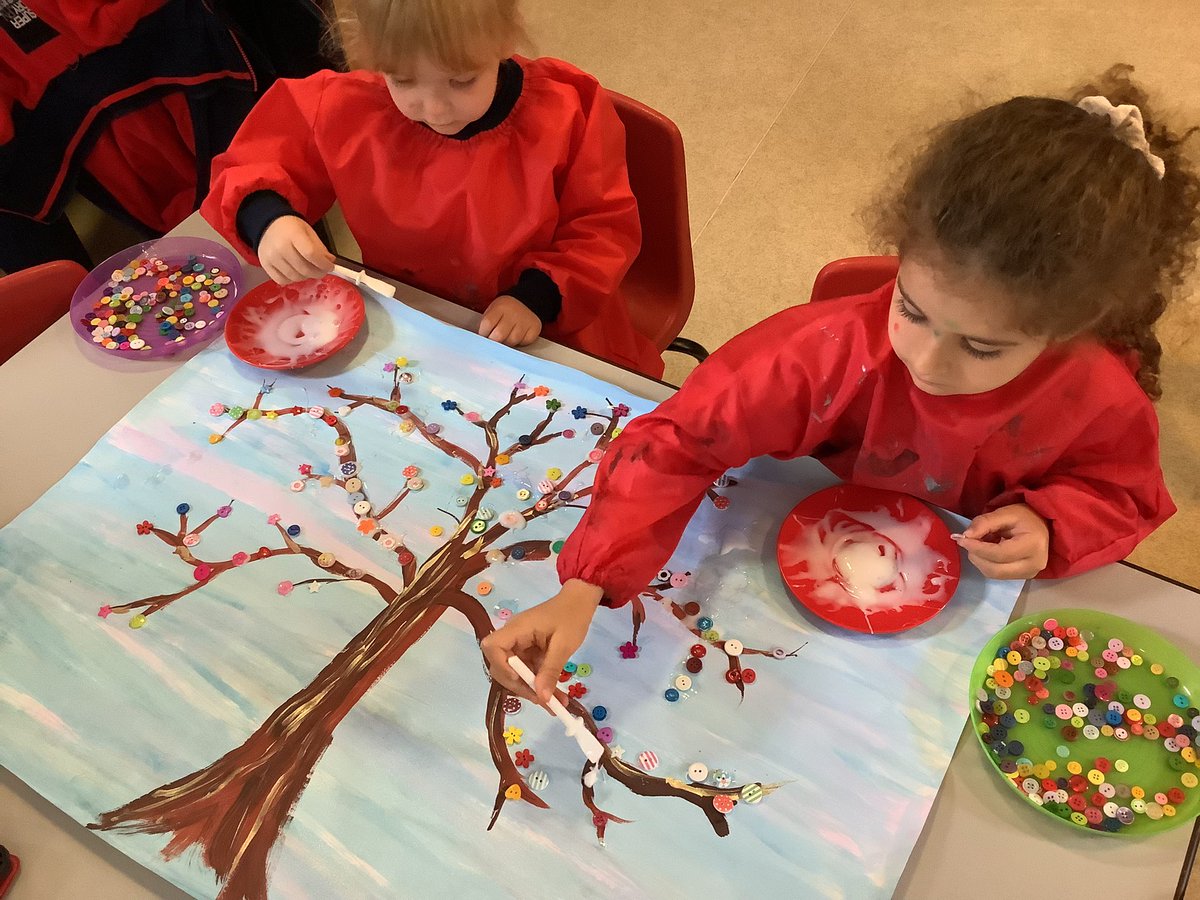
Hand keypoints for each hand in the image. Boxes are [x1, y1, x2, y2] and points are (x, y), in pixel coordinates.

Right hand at [258, 216, 334, 284]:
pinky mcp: (265, 265)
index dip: (323, 264)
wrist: (268, 225)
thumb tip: (330, 261)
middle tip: (322, 271)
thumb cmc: (290, 228)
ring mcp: (271, 257)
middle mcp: (280, 247)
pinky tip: (296, 272)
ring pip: (295, 277)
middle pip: (304, 268)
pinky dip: (292, 279)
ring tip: (309, 270)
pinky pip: (282, 280)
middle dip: (318, 273)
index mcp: (293, 234)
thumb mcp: (308, 231)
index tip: (330, 267)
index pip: (311, 254)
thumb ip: (319, 247)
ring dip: (306, 276)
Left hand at [479, 295, 541, 346]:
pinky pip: (524, 342)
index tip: (484, 335)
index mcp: (500, 307)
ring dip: (507, 343)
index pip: (487, 324)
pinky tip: (518, 335)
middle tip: (495, 340)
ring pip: (512, 341)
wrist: (526, 302)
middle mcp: (513, 314)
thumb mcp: (494, 310)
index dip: (483, 333)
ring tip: (507, 336)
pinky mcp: (534, 328)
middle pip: (499, 335)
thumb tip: (482, 339)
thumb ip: (487, 323)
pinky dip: (520, 342)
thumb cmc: (506, 310)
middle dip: (494, 341)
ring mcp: (525, 321)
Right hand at [481, 579, 602, 702]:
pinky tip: (555, 696)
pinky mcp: (528, 651)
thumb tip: (541, 697)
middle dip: (520, 686)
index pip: (493, 647)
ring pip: (516, 673)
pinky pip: (527, 671)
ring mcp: (519, 644)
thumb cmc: (572, 616)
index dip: (501, 666)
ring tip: (556, 704)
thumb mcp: (564, 645)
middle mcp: (513, 637)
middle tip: (543, 701)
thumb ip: (551, 670)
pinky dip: (539, 684)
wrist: (580, 602)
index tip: (521, 679)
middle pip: (502, 666)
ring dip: (533, 690)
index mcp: (517, 628)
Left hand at [953, 503, 1049, 578]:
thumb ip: (984, 523)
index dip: (977, 548)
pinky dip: (986, 563)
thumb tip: (966, 536)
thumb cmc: (1025, 517)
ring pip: (994, 574)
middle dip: (976, 556)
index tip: (961, 539)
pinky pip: (998, 574)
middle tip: (968, 542)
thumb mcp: (1005, 513)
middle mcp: (1034, 564)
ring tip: (980, 544)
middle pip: (995, 569)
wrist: (1042, 525)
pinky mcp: (1024, 577)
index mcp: (1033, 545)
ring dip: (980, 560)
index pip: (999, 554)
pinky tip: (987, 551)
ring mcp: (1030, 573)